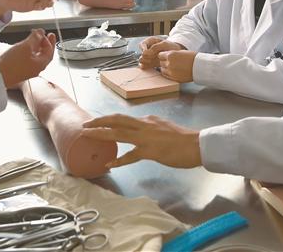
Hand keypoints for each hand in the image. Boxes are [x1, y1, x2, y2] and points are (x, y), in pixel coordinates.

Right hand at [0, 29, 56, 88]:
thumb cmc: (11, 64)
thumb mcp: (25, 46)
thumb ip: (35, 38)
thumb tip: (41, 32)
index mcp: (41, 64)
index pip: (50, 51)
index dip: (48, 40)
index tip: (46, 33)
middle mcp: (36, 69)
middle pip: (44, 54)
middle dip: (44, 43)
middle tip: (45, 36)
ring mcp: (28, 71)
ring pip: (36, 56)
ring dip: (36, 46)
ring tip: (34, 39)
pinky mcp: (20, 71)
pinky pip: (28, 59)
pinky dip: (29, 51)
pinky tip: (24, 48)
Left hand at [82, 114, 201, 168]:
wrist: (197, 144)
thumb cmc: (185, 139)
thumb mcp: (166, 127)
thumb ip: (153, 129)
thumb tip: (146, 132)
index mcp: (148, 120)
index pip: (125, 119)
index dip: (110, 120)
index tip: (99, 122)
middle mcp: (144, 125)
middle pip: (117, 120)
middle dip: (99, 122)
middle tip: (85, 125)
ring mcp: (146, 137)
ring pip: (118, 133)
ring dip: (101, 133)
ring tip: (88, 135)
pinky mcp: (150, 150)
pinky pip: (130, 156)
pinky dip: (118, 160)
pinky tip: (109, 163)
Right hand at [138, 37, 184, 68]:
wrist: (176, 53)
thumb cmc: (171, 46)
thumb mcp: (165, 44)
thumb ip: (155, 47)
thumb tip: (145, 53)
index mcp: (150, 41)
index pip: (142, 44)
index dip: (144, 49)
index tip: (148, 53)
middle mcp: (148, 48)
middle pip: (141, 53)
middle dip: (146, 57)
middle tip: (152, 58)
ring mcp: (148, 56)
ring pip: (142, 60)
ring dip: (146, 62)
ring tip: (153, 62)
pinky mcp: (150, 62)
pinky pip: (144, 65)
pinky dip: (146, 66)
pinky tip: (151, 67)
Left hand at [157, 50, 196, 82]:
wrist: (200, 66)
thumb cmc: (192, 58)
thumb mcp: (180, 52)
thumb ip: (171, 54)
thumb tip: (165, 56)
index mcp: (170, 55)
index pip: (160, 55)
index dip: (163, 56)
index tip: (166, 57)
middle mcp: (169, 63)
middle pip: (161, 63)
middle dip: (165, 62)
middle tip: (171, 62)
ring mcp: (171, 72)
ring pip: (162, 70)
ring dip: (166, 68)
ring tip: (173, 67)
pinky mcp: (174, 78)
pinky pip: (166, 76)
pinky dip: (168, 74)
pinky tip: (174, 71)